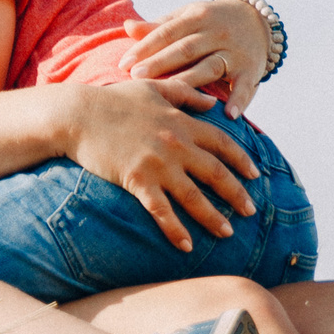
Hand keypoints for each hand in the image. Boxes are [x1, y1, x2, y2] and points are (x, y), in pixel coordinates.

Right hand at [62, 80, 259, 252]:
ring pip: (194, 197)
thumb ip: (186, 94)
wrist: (78, 114)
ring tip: (227, 233)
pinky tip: (187, 245)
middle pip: (215, 173)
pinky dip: (176, 230)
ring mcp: (158, 164)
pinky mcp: (137, 180)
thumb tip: (214, 102)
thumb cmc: (113, 100)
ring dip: (213, 217)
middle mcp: (176, 144)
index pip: (222, 143)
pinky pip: (162, 211)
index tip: (255, 175)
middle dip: (236, 194)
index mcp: (182, 122)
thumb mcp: (154, 88)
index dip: (241, 160)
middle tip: (251, 211)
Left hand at [121, 0, 272, 114]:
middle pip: (185, 50)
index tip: (124, 64)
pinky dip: (239, 100)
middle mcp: (215, 33)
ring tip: (171, 93)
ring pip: (210, 67)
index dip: (146, 47)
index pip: (167, 33)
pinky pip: (244, 87)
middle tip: (136, 78)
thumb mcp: (187, 18)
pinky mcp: (251, 70)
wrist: (257, 21)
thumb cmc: (210, 23)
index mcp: (196, 18)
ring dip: (191, 80)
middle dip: (161, 63)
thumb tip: (127, 27)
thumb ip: (159, 27)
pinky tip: (228, 114)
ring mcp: (234, 52)